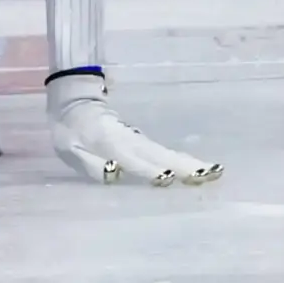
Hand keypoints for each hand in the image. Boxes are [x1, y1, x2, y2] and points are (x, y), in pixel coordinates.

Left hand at [46, 71, 218, 185]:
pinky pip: (163, 152)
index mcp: (111, 144)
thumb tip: (114, 172)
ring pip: (165, 152)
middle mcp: (131, 142)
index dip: (150, 169)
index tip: (169, 177)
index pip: (133, 159)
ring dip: (188, 163)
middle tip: (209, 174)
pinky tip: (196, 170)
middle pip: (159, 155)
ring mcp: (139, 140)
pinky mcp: (143, 142)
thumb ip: (91, 163)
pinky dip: (181, 160)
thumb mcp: (71, 150)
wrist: (74, 105)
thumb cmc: (71, 133)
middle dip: (183, 165)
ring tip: (213, 172)